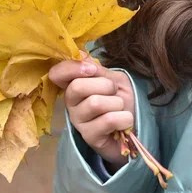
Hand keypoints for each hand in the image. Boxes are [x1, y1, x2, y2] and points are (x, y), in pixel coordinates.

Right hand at [49, 56, 135, 170]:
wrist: (135, 126)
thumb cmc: (121, 100)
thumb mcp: (112, 78)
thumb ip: (97, 70)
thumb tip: (80, 55)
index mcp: (73, 85)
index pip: (56, 74)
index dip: (72, 68)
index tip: (92, 70)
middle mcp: (71, 104)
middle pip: (77, 87)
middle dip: (105, 85)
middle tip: (114, 92)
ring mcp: (78, 122)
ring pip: (95, 103)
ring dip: (116, 103)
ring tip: (120, 109)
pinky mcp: (89, 137)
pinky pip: (108, 120)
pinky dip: (124, 117)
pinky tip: (124, 121)